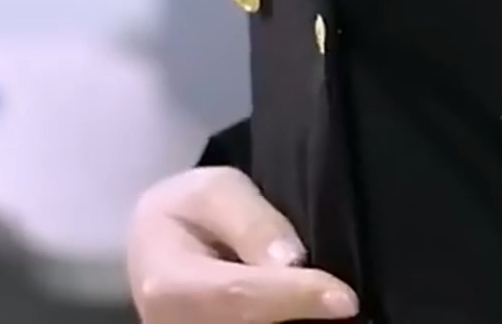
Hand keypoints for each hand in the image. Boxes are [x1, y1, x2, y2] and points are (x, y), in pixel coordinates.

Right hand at [127, 166, 359, 322]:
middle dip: (302, 317)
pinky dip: (289, 321)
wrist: (154, 248)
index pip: (238, 296)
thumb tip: (291, 260)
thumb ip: (250, 221)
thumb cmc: (186, 211)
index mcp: (167, 284)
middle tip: (346, 304)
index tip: (345, 298)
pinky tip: (313, 310)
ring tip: (330, 303)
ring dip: (299, 321)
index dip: (294, 297)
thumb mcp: (214, 191)